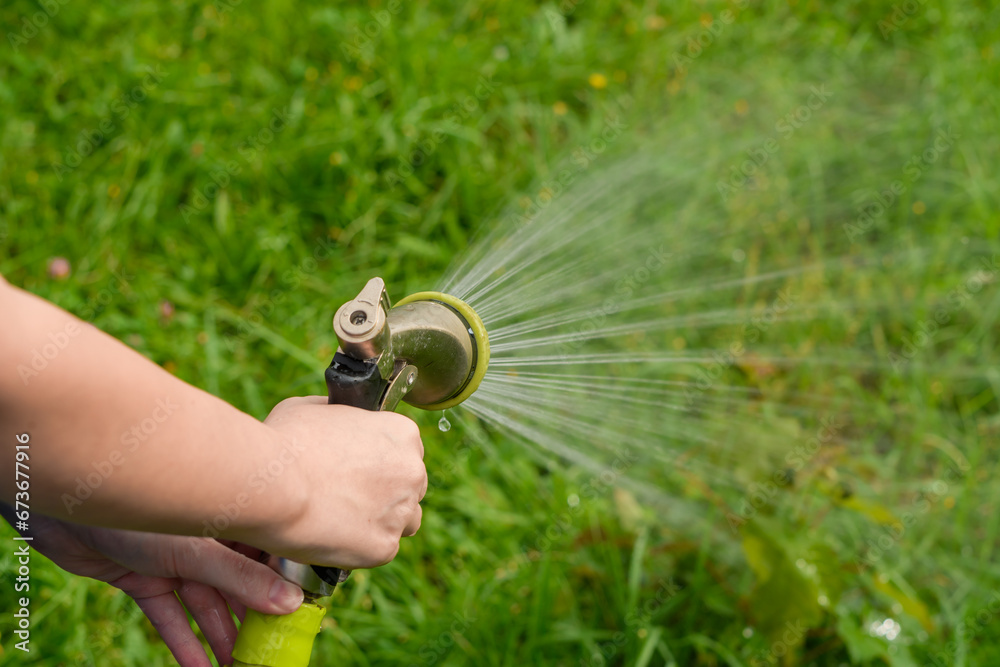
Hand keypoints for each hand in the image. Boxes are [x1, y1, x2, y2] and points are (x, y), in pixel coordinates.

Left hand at [1, 507, 303, 666]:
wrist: (63, 501)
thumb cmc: (137, 507)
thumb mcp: (196, 550)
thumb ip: (241, 579)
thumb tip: (291, 604)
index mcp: (226, 517)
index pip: (265, 556)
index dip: (282, 587)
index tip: (299, 619)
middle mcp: (203, 537)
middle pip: (235, 585)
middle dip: (251, 620)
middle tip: (267, 653)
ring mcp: (172, 558)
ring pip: (204, 604)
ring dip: (219, 637)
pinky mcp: (141, 577)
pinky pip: (168, 615)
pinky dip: (182, 641)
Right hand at [255, 396, 426, 568]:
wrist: (274, 488)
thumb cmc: (287, 442)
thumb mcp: (313, 408)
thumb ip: (339, 414)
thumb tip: (335, 416)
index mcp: (402, 433)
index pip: (406, 450)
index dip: (382, 461)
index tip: (361, 469)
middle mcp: (412, 471)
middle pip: (410, 486)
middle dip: (387, 491)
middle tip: (350, 496)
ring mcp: (401, 511)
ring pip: (404, 521)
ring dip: (383, 521)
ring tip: (345, 520)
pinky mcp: (385, 547)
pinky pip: (381, 548)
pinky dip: (362, 546)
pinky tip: (335, 538)